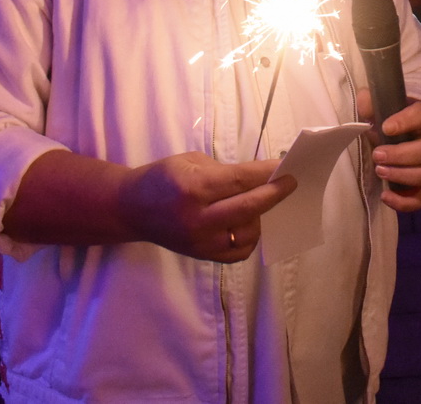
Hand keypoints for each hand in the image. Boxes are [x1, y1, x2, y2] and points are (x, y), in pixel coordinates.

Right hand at [117, 152, 296, 261]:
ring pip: (247, 232)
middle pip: (249, 207)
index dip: (266, 173)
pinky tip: (249, 223)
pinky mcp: (202, 256)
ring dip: (260, 216)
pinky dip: (249, 237)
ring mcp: (201, 242)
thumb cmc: (162, 178)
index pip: (241, 180)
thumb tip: (259, 176)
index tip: (285, 166)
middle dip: (275, 193)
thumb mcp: (190, 163)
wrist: (131, 209)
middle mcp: (198, 218)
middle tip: (290, 183)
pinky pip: (238, 252)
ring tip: (261, 202)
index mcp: (194, 188)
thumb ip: (224, 171)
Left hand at [357, 89, 420, 211]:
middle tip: (377, 154)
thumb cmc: (395, 117)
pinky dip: (404, 202)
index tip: (385, 127)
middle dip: (400, 155)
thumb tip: (363, 109)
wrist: (409, 132)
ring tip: (379, 170)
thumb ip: (371, 102)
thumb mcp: (384, 104)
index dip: (405, 122)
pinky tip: (385, 196)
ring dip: (401, 175)